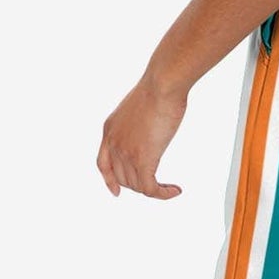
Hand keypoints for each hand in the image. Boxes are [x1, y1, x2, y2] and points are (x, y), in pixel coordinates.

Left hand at [97, 71, 186, 198]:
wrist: (161, 85)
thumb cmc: (158, 88)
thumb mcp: (140, 106)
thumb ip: (140, 120)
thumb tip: (152, 126)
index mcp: (110, 129)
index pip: (103, 163)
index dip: (109, 180)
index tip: (116, 191)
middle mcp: (114, 143)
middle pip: (122, 178)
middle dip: (140, 185)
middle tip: (159, 184)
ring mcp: (126, 152)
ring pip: (137, 186)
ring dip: (155, 190)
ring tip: (171, 187)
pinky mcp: (142, 159)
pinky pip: (150, 188)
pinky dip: (162, 194)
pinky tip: (175, 191)